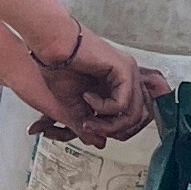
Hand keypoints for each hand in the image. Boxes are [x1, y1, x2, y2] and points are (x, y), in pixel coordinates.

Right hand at [32, 25, 162, 142]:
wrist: (52, 46)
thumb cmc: (59, 69)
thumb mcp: (75, 107)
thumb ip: (90, 125)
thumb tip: (101, 143)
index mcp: (118, 87)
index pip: (135, 117)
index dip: (116, 131)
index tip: (90, 129)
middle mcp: (128, 79)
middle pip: (139, 118)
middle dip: (114, 131)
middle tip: (89, 127)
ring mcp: (128, 73)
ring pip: (134, 114)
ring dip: (108, 124)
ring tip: (87, 119)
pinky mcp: (124, 69)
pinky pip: (123, 102)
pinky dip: (103, 108)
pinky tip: (87, 97)